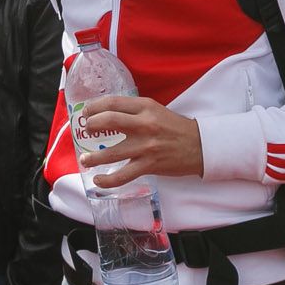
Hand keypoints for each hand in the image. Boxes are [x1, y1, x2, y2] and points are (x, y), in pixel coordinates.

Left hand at [75, 95, 202, 186]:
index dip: (95, 107)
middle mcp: (144, 124)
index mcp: (146, 107)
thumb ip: (135, 111)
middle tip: (87, 131)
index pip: (113, 103)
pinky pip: (123, 175)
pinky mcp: (149, 165)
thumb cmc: (176, 128)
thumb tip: (108, 114)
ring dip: (93, 157)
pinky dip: (108, 180)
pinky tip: (99, 181)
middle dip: (91, 126)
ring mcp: (146, 146)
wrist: (200, 146)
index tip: (87, 112)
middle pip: (108, 121)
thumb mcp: (156, 110)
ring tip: (85, 159)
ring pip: (112, 152)